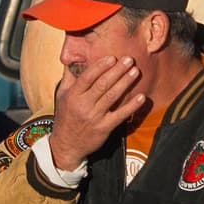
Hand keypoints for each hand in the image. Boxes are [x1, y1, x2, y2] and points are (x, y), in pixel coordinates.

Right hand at [49, 55, 143, 170]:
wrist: (65, 146)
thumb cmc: (66, 117)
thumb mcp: (62, 96)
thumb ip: (69, 77)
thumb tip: (72, 58)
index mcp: (73, 96)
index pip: (87, 77)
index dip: (100, 66)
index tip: (112, 58)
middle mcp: (83, 105)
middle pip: (102, 84)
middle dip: (117, 71)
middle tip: (129, 60)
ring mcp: (94, 117)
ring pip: (112, 96)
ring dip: (125, 83)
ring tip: (135, 71)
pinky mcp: (104, 128)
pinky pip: (120, 115)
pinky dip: (131, 106)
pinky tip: (141, 97)